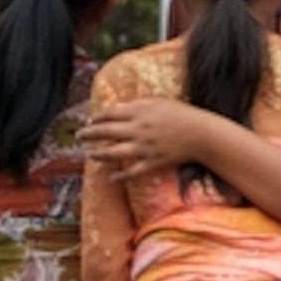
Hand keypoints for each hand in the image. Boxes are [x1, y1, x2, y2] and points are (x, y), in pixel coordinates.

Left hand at [82, 95, 226, 180]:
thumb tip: (120, 106)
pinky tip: (112, 178)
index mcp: (140, 113)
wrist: (201, 134)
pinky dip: (121, 176)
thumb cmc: (183, 114)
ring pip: (115, 153)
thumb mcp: (160, 102)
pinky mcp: (152, 162)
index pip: (111, 114)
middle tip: (79, 136)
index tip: (89, 121)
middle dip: (89, 134)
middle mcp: (138, 130)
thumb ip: (139, 103)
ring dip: (99, 155)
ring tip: (90, 155)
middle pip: (107, 132)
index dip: (97, 118)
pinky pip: (133, 171)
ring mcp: (144, 148)